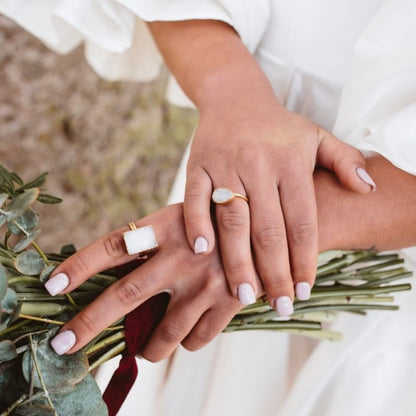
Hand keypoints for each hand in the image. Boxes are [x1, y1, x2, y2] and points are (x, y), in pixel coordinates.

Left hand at [44, 204, 242, 360]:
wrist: (271, 223)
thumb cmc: (219, 218)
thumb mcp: (185, 217)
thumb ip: (156, 244)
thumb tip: (118, 280)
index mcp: (166, 227)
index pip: (112, 246)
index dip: (79, 265)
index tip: (52, 285)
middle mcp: (181, 256)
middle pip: (124, 296)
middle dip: (89, 324)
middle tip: (63, 344)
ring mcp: (205, 283)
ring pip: (162, 336)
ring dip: (147, 349)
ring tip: (143, 350)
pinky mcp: (229, 303)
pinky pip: (196, 341)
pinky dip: (186, 343)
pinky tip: (188, 334)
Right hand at [184, 92, 374, 314]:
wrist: (235, 98)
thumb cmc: (278, 126)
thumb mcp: (317, 136)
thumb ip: (345, 160)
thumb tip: (369, 188)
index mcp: (291, 162)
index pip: (302, 221)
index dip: (305, 259)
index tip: (304, 291)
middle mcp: (259, 164)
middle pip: (268, 229)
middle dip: (275, 272)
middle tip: (280, 306)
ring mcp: (226, 165)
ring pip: (233, 220)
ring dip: (238, 260)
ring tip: (245, 295)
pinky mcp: (198, 165)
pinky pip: (195, 198)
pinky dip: (198, 224)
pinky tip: (203, 252)